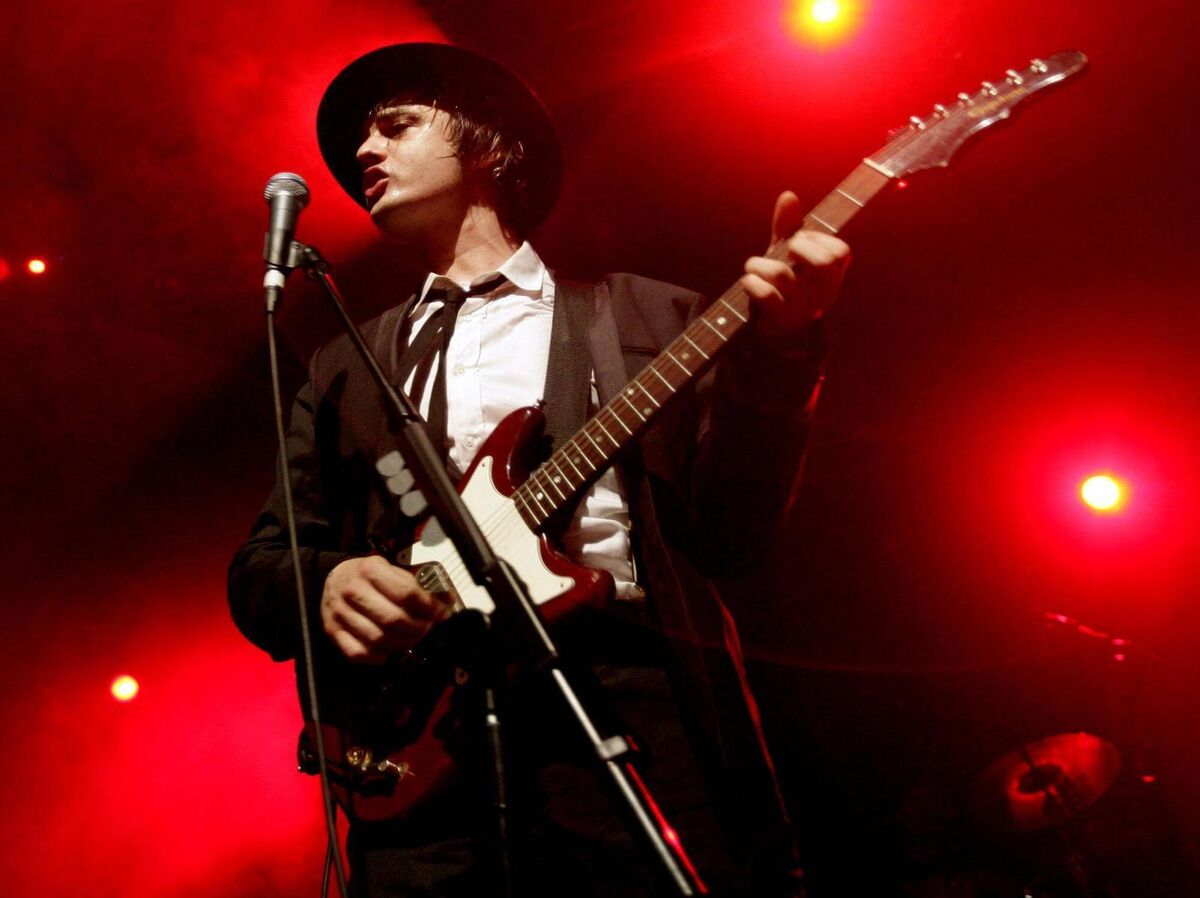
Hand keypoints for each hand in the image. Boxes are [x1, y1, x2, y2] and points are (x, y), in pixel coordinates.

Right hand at [321, 556, 452, 662]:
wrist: (333, 578)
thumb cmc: (368, 576)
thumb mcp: (392, 569)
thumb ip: (417, 584)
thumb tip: (447, 600)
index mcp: (370, 570)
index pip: (406, 593)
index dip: (429, 607)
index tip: (441, 613)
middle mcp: (353, 591)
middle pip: (393, 619)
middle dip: (419, 628)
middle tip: (428, 627)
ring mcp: (340, 614)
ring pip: (378, 639)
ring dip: (403, 642)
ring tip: (413, 637)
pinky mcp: (333, 632)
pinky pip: (358, 653)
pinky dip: (378, 656)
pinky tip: (389, 648)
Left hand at [740, 190, 850, 345]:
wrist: (773, 328)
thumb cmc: (784, 284)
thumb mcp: (788, 253)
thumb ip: (789, 225)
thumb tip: (788, 195)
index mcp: (833, 276)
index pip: (841, 252)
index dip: (817, 240)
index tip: (801, 243)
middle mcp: (822, 293)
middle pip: (823, 263)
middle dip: (797, 247)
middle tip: (785, 252)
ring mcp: (802, 308)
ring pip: (781, 274)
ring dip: (759, 264)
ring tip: (754, 268)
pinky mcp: (779, 319)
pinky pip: (765, 294)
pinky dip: (751, 282)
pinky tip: (748, 282)